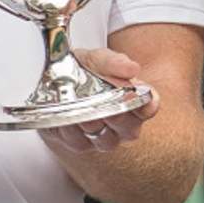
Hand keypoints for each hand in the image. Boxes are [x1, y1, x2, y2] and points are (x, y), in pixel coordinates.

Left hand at [40, 47, 160, 152]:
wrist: (53, 79)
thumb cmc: (84, 69)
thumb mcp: (97, 59)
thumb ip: (114, 62)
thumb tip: (133, 69)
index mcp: (134, 99)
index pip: (150, 107)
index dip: (147, 105)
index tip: (135, 96)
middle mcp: (124, 122)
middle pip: (130, 129)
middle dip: (118, 115)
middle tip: (108, 103)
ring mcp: (103, 136)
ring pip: (107, 140)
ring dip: (94, 124)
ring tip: (84, 111)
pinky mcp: (80, 144)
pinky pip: (80, 143)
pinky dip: (73, 130)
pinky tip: (68, 118)